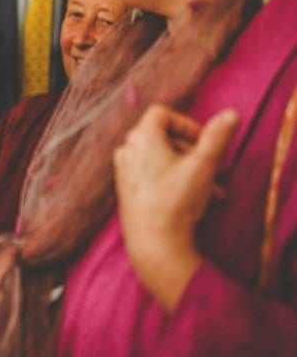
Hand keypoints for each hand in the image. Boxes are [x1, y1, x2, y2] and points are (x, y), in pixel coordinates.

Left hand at [113, 104, 239, 310]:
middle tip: (218, 169)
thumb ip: (217, 137)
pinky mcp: (127, 190)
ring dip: (192, 171)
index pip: (162, 114)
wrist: (154, 242)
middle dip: (196, 153)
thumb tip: (231, 114)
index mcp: (140, 137)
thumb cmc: (176, 200)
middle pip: (165, 138)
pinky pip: (154, 176)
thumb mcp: (203, 165)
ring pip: (163, 161)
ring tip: (216, 191)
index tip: (206, 142)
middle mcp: (126, 150)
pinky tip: (200, 201)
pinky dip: (176, 182)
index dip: (187, 123)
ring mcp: (124, 171)